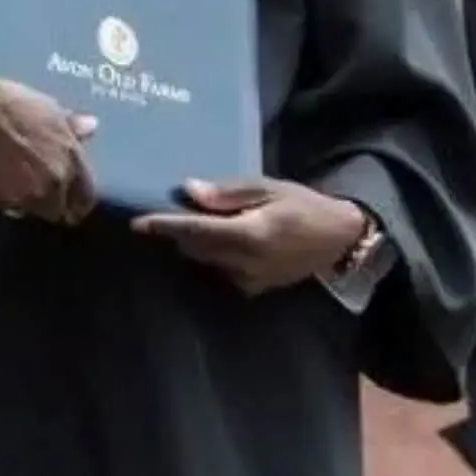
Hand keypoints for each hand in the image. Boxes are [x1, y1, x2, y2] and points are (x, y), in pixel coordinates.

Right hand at [0, 80, 96, 223]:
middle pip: (57, 210)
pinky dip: (0, 198)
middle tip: (39, 185)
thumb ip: (71, 124)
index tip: (71, 192)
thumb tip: (91, 126)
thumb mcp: (47, 108)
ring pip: (29, 210)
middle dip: (50, 202)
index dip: (79, 197)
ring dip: (25, 201)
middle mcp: (50, 188)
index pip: (85, 198)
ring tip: (13, 182)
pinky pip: (2, 206)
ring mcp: (21, 199)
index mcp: (69, 164)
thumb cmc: (13, 105)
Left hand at [131, 179, 366, 295]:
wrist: (338, 238)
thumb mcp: (268, 188)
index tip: (137, 223)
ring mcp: (250, 280)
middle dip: (177, 231)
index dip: (164, 226)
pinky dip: (212, 253)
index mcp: (249, 234)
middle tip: (166, 209)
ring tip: (192, 219)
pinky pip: (220, 269)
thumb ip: (228, 193)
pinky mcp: (255, 288)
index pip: (196, 230)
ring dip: (194, 242)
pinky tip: (220, 236)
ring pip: (205, 260)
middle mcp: (246, 263)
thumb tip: (188, 191)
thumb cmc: (302, 204)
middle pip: (195, 247)